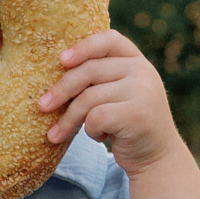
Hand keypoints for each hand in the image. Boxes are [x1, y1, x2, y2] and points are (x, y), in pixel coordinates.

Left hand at [38, 31, 185, 172]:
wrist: (157, 158)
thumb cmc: (127, 125)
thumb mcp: (118, 94)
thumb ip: (100, 78)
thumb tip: (57, 66)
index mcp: (137, 61)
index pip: (108, 40)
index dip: (82, 47)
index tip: (60, 60)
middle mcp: (143, 71)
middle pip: (89, 71)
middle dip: (61, 90)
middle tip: (42, 106)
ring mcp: (143, 92)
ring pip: (88, 98)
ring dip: (69, 120)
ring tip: (58, 134)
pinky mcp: (137, 115)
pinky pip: (95, 118)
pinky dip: (90, 131)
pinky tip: (100, 137)